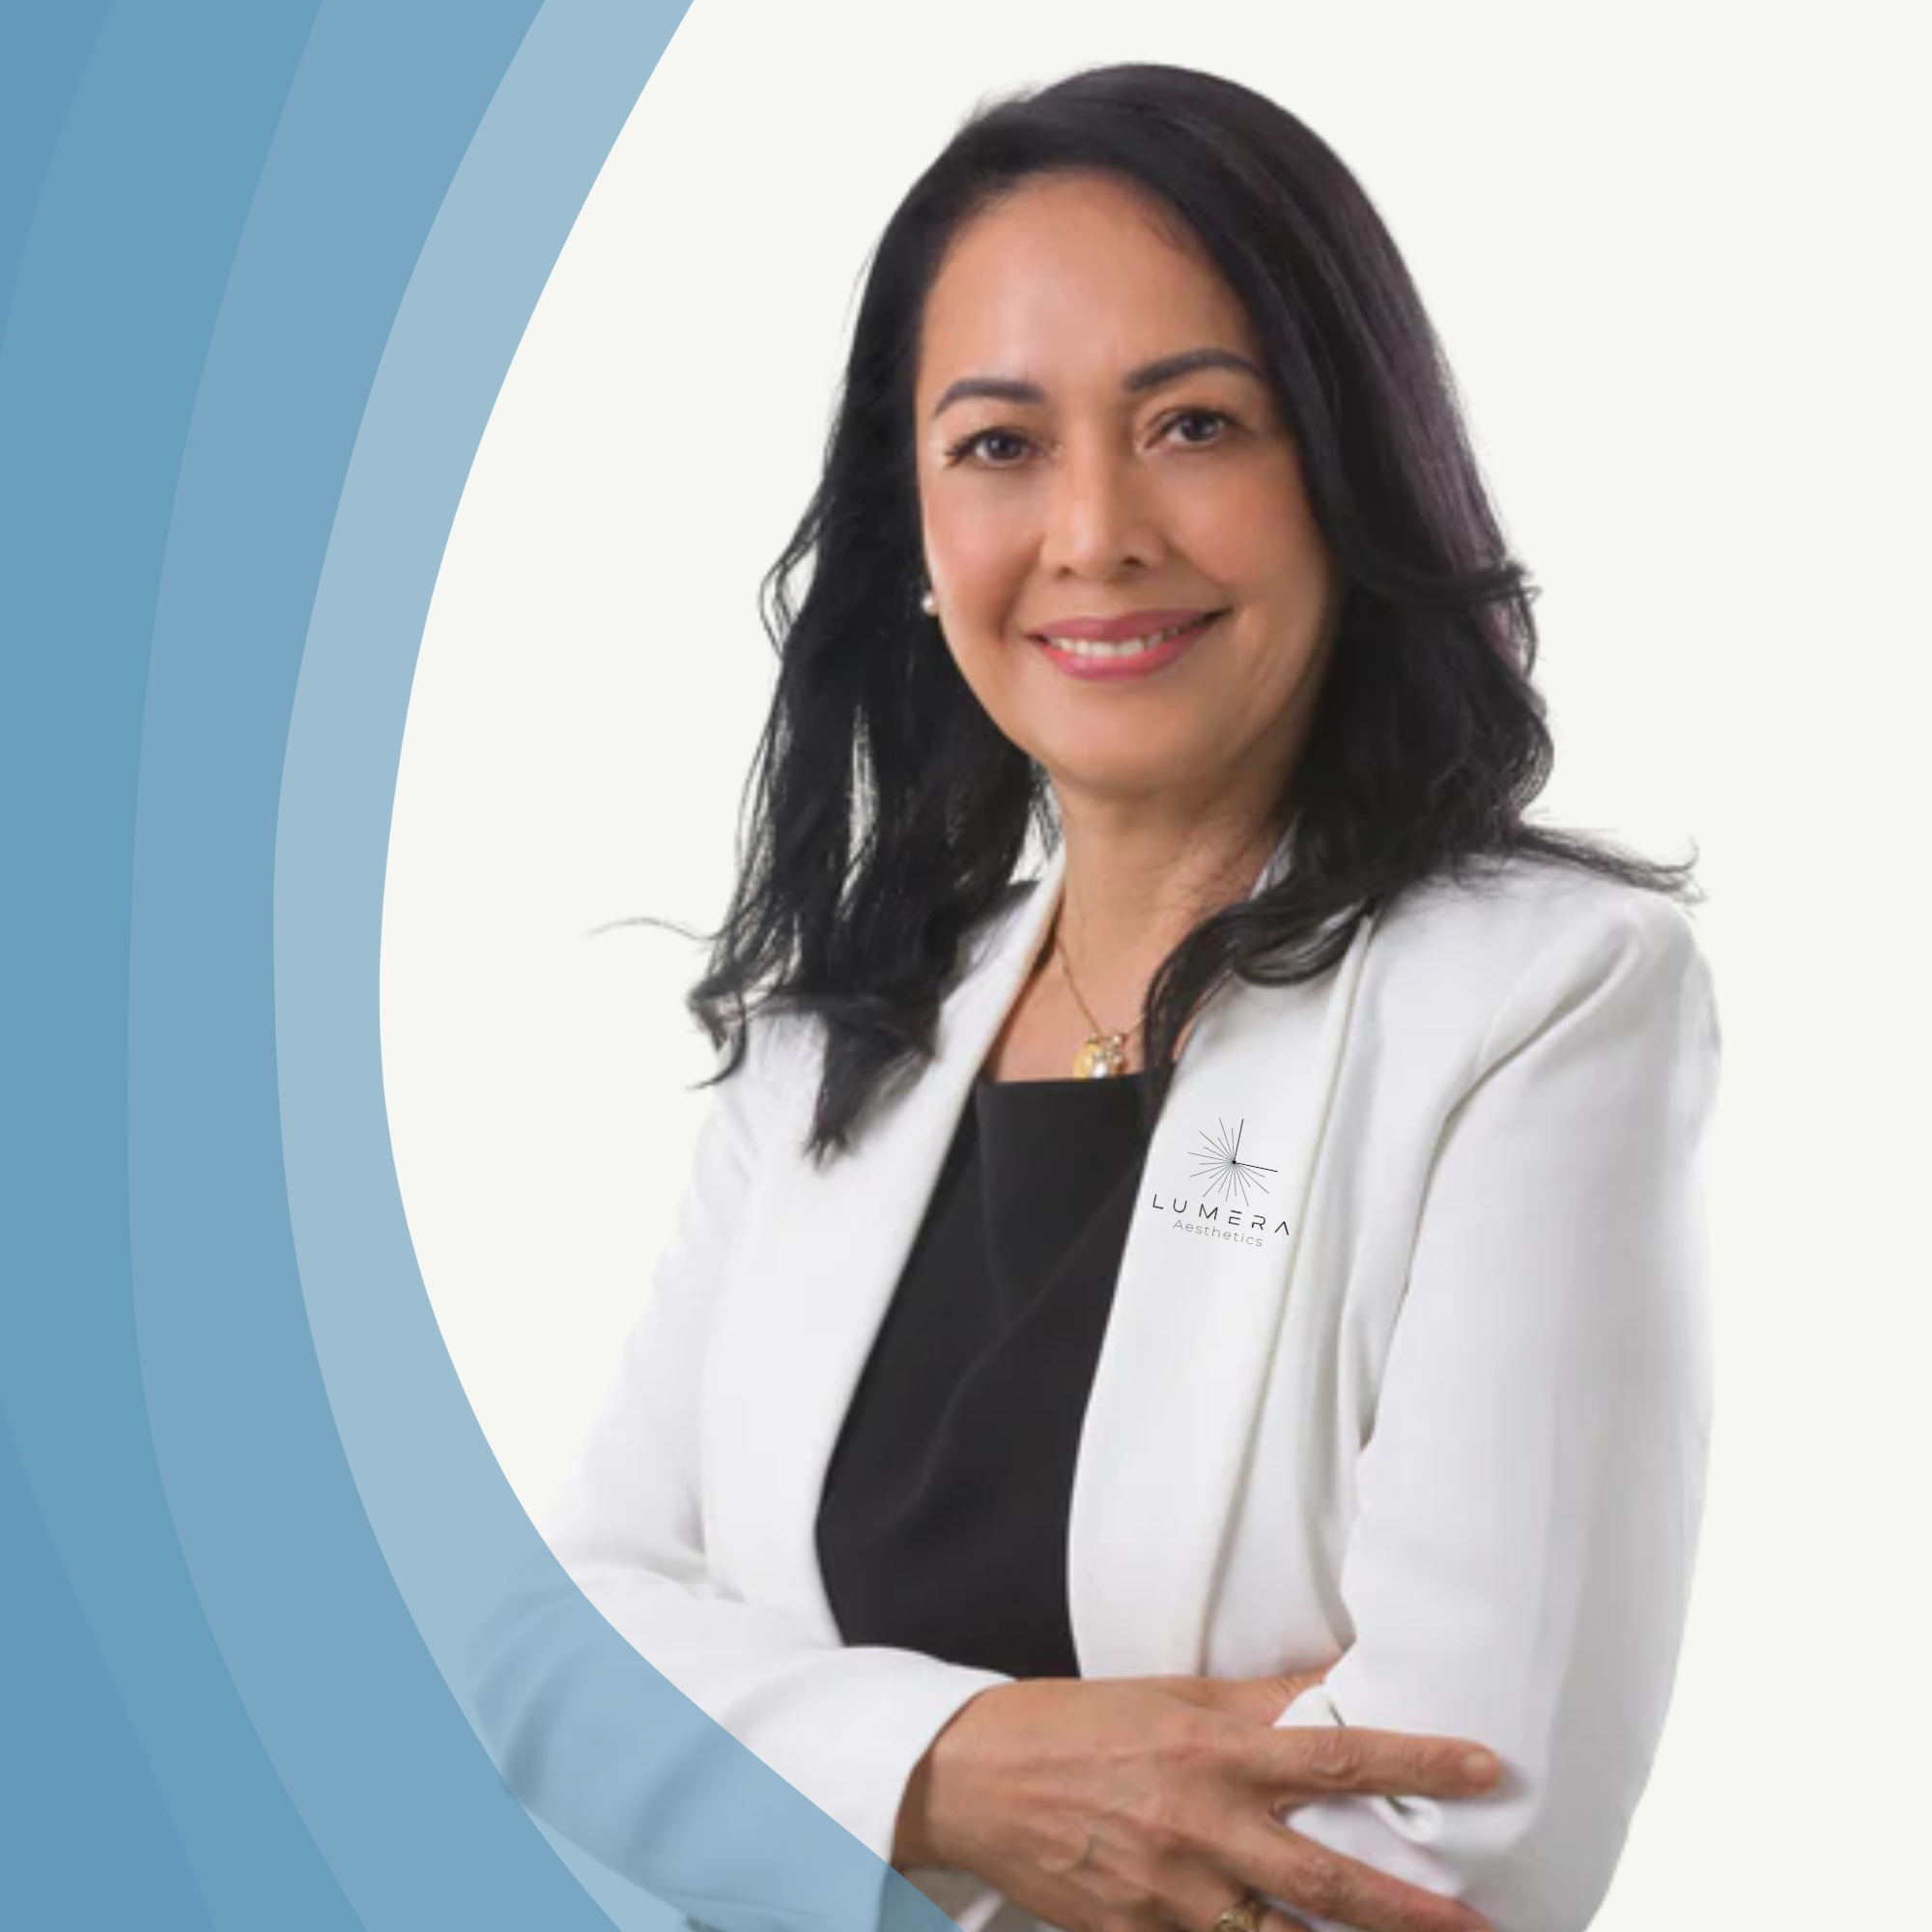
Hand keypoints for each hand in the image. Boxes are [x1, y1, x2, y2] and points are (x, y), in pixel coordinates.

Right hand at [892, 1671, 1500, 1931]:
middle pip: (1331, 1883)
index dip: (1418, 1762)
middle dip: (1417, 1914)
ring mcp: (1171, 1898)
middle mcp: (1203, 1827)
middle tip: (1485, 1925)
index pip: (1337, 1754)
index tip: (1485, 1769)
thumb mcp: (1172, 1696)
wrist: (977, 1777)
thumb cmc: (1077, 1725)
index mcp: (1213, 1752)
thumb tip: (1338, 1684)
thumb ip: (1259, 1702)